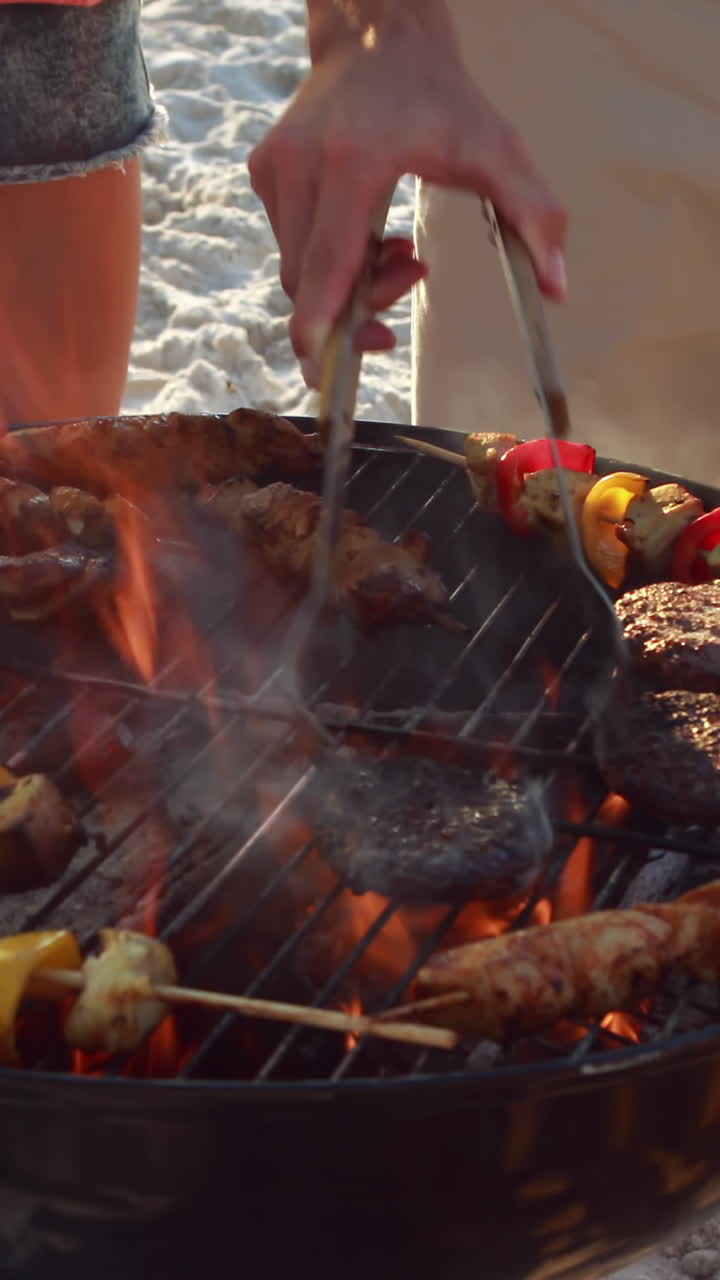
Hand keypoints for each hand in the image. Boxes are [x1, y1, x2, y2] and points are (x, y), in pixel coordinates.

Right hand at [248, 1, 566, 383]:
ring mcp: (276, 169)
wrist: (378, 35)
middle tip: (411, 278)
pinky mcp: (266, 173)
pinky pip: (290, 246)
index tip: (323, 371)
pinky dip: (328, 260)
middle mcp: (301, 166)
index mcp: (351, 163)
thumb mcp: (500, 150)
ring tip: (398, 252)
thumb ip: (536, 216)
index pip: (323, 268)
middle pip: (310, 283)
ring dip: (347, 284)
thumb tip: (557, 287)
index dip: (319, 329)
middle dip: (356, 310)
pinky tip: (370, 232)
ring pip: (297, 270)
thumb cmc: (439, 94)